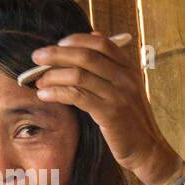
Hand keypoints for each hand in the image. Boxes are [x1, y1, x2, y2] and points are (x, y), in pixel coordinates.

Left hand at [28, 31, 181, 184]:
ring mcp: (119, 96)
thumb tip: (94, 35)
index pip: (101, 43)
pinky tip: (45, 96)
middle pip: (85, 56)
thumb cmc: (131, 119)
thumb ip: (112, 64)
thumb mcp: (127, 87)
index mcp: (130, 69)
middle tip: (37, 58)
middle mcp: (126, 79)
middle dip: (56, 54)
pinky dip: (56, 93)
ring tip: (39, 81)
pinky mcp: (110, 114)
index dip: (75, 40)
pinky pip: (77, 96)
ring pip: (77, 75)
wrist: (148, 149)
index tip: (57, 44)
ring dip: (52, 76)